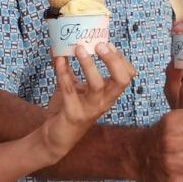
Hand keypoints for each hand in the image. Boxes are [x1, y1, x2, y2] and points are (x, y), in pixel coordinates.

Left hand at [38, 42, 135, 163]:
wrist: (55, 137)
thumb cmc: (68, 109)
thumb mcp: (71, 86)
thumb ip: (68, 68)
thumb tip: (59, 45)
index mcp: (108, 94)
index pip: (126, 76)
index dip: (121, 59)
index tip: (107, 44)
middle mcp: (103, 102)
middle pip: (121, 80)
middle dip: (113, 60)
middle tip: (100, 45)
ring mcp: (90, 109)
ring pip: (97, 85)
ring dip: (89, 65)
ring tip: (79, 48)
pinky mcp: (73, 114)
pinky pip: (69, 90)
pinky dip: (64, 73)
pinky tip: (59, 60)